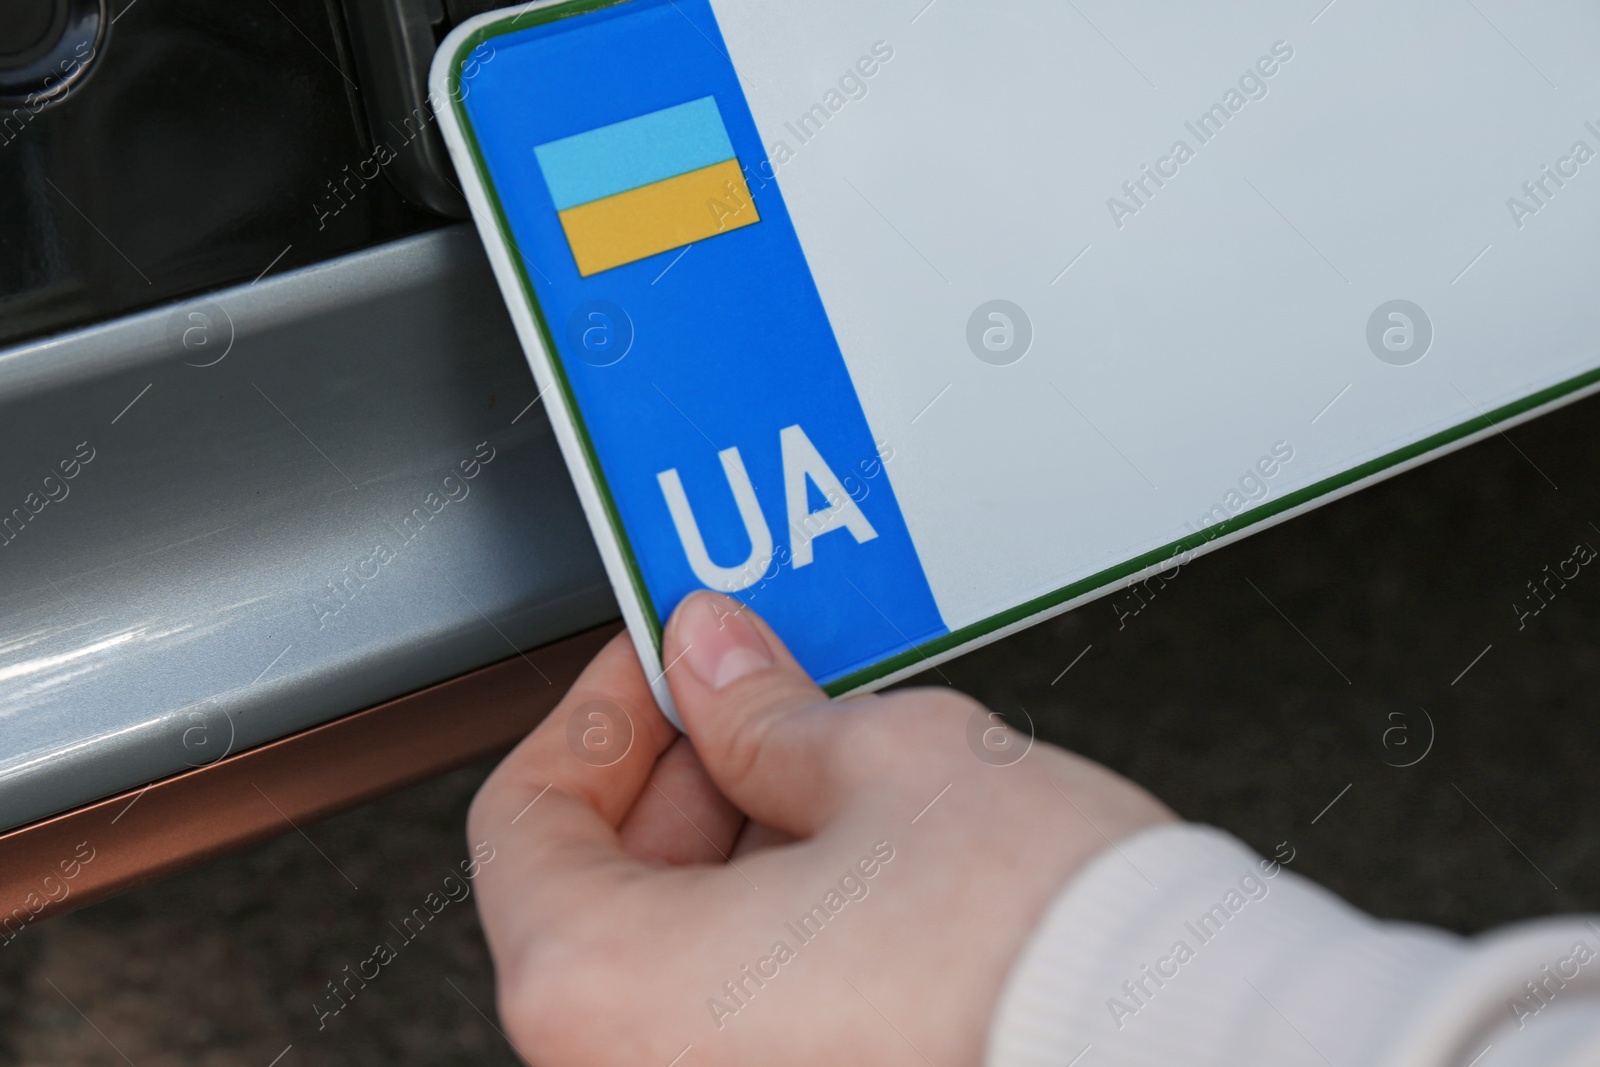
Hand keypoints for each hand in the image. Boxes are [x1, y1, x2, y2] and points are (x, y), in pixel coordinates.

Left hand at [469, 592, 1173, 1065]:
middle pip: (597, 896)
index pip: (523, 823)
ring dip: (729, 849)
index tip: (658, 668)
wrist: (1190, 1044)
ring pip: (673, 957)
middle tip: (751, 701)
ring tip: (824, 770)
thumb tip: (712, 660)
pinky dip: (772, 929)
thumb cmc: (1041, 946)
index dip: (596, 715)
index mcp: (609, 995)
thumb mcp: (882, 760)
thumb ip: (761, 707)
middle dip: (676, 778)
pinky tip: (853, 862)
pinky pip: (739, 1011)